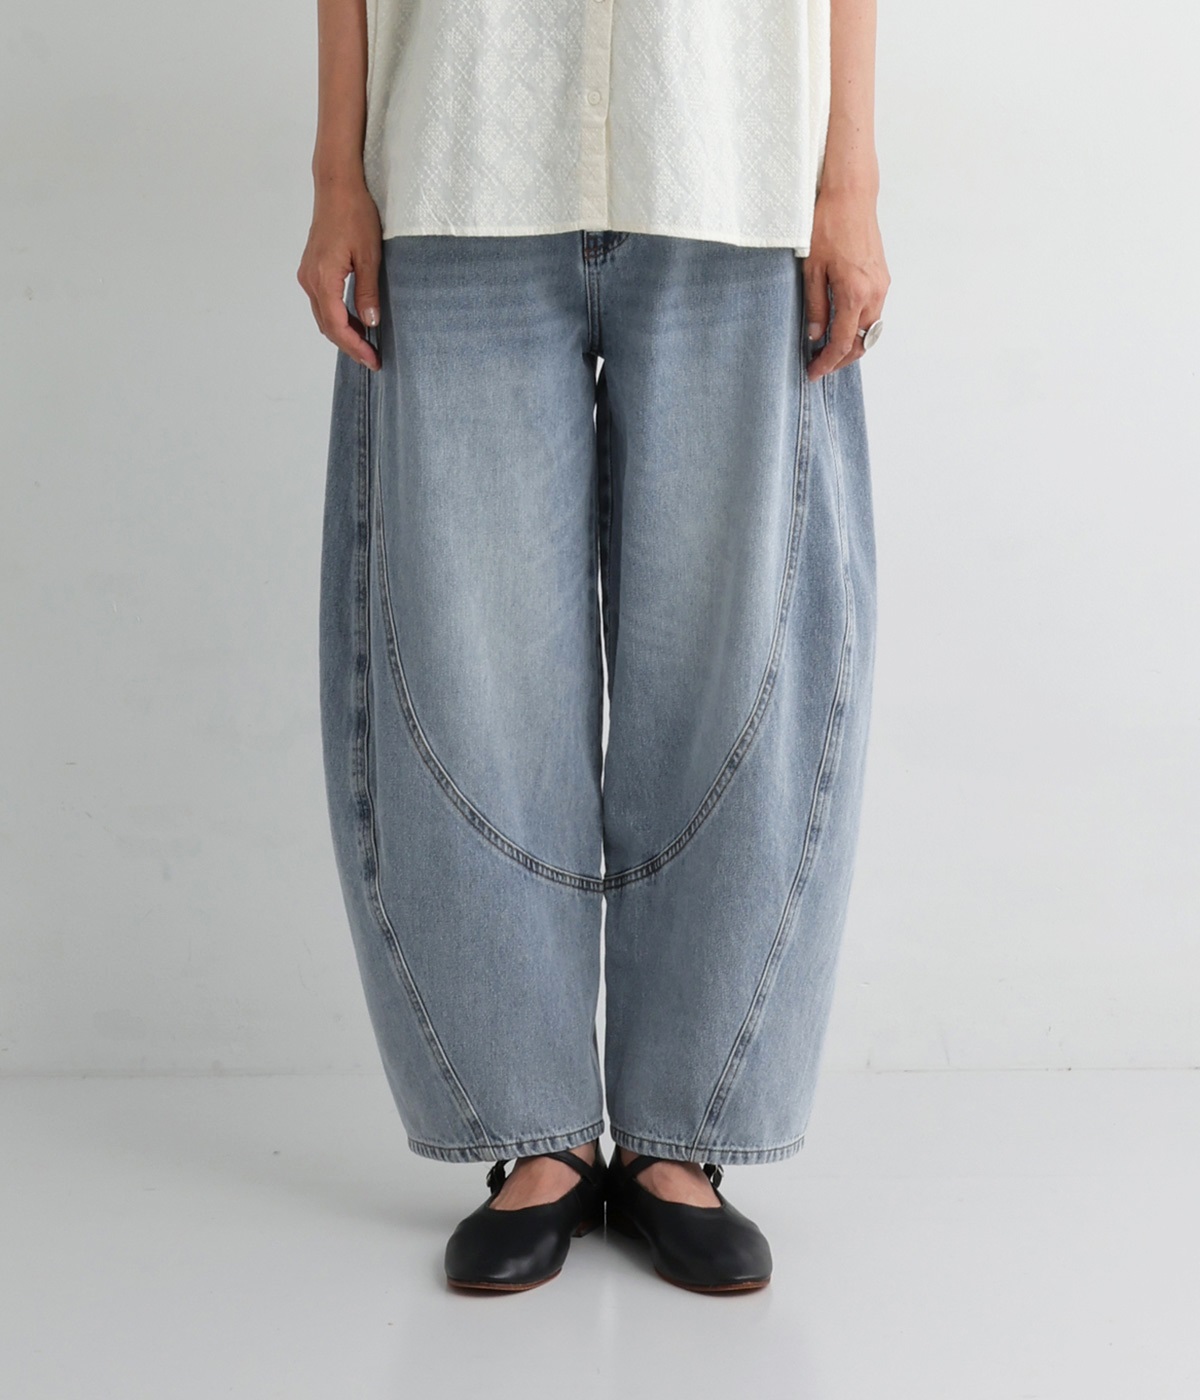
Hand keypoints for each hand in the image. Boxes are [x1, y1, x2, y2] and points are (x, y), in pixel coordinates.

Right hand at [296, 176, 382, 370]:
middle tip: (373, 359)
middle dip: (349, 345)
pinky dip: (338, 316)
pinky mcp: (312, 269)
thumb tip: (370, 323)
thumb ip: (368, 292)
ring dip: (343, 332)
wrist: (337, 186)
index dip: (355, 347)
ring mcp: (308, 274)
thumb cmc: (355, 214)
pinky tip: (356, 320)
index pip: (337, 326)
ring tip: (367, 344)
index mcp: (323, 278)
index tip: (373, 359)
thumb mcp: (370, 256)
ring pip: (324, 316)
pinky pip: (323, 302)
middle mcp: (310, 279)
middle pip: (327, 326)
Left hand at [803, 185, 889, 381]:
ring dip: (851, 344)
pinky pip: (874, 313)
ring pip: (870, 330)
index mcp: (854, 293)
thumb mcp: (812, 270)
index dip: (827, 363)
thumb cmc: (827, 225)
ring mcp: (882, 285)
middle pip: (861, 342)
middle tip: (820, 366)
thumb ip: (816, 306)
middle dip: (841, 359)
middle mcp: (874, 293)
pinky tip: (842, 326)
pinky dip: (859, 326)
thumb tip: (816, 335)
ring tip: (828, 349)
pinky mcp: (883, 278)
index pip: (842, 343)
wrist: (851, 196)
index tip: (813, 373)